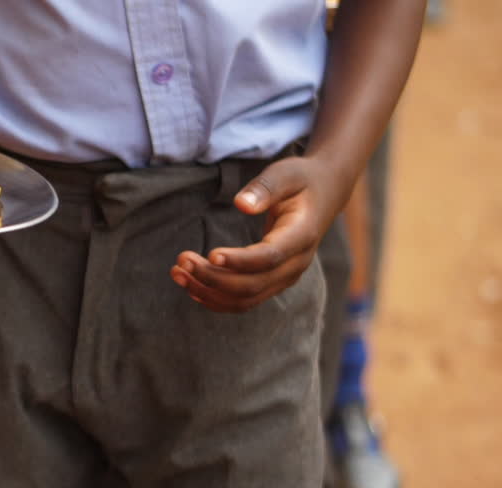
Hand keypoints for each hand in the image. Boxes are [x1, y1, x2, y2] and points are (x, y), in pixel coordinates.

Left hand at [170, 156, 349, 312]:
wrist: (323, 195)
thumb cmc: (301, 180)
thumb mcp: (286, 174)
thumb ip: (265, 188)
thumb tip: (241, 204)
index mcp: (302, 236)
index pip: (269, 257)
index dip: (240, 261)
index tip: (210, 253)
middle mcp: (296, 264)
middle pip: (252, 285)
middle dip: (213, 277)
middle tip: (181, 260)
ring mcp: (285, 277)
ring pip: (245, 299)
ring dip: (208, 291)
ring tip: (178, 273)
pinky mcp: (273, 282)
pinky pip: (243, 301)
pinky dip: (216, 298)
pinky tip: (191, 286)